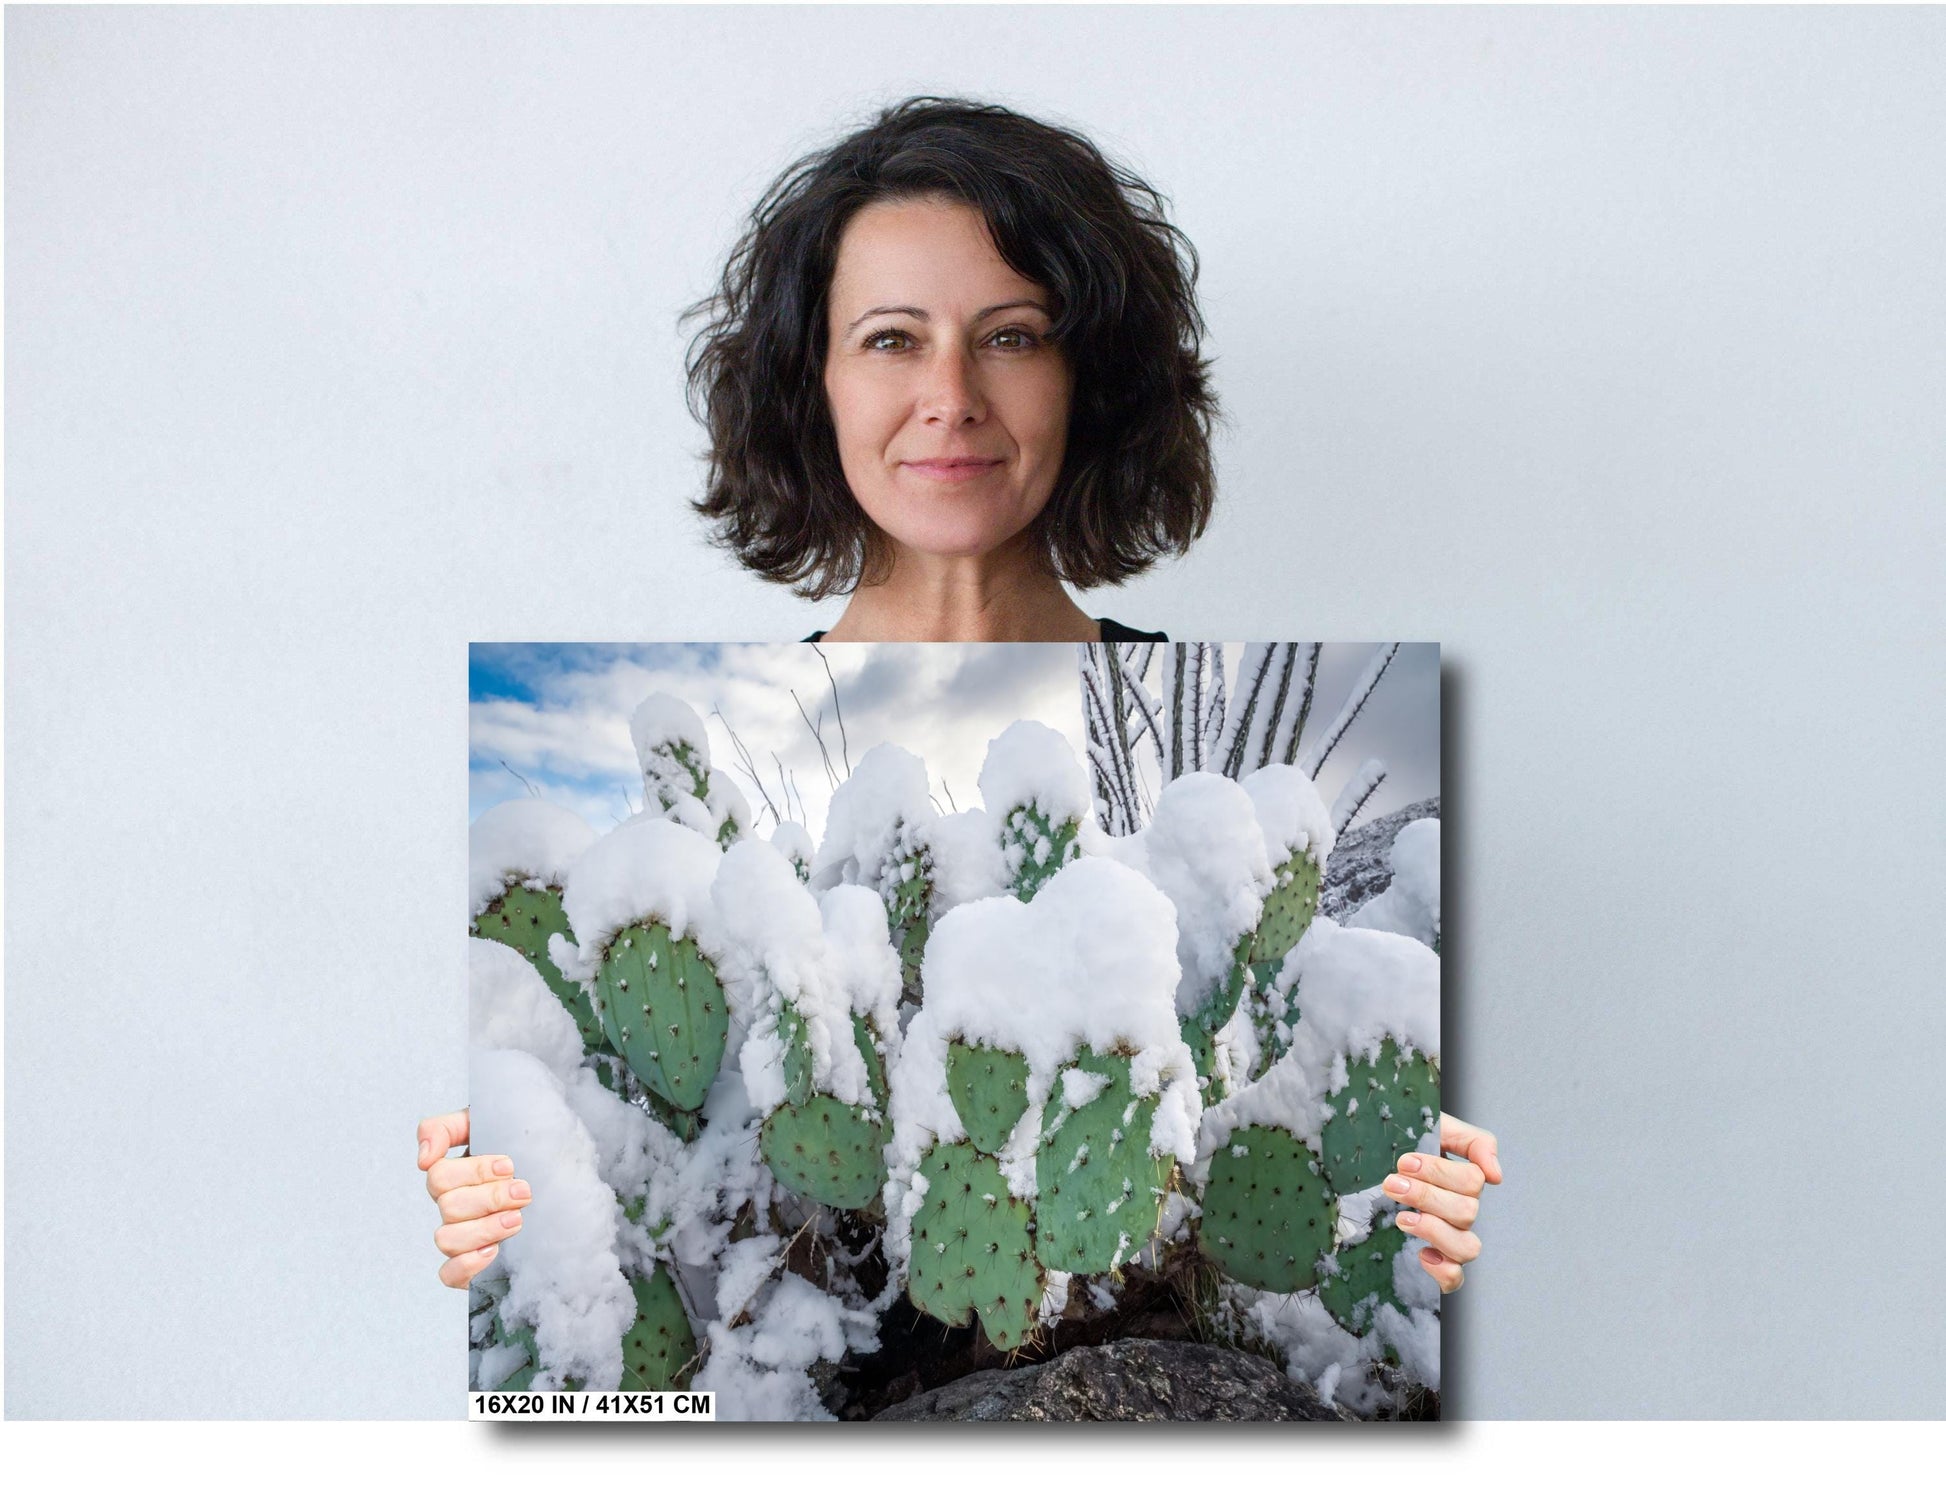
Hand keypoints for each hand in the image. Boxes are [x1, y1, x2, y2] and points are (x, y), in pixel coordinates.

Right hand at [418, 1109, 530, 1289]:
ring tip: (517, 1219)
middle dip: (490, 1198)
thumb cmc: (525, 1152)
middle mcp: (452, 1206)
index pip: (439, 1175)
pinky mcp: (469, 1266)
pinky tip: (492, 1251)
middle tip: (524, 1192)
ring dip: (484, 1228)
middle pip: (449, 1206)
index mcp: (454, 1175)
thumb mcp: (490, 1125)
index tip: (508, 1165)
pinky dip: (466, 1265)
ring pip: (447, 1239)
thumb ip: (446, 1128)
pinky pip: (448, 1274)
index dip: (474, 1171)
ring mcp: (460, 1236)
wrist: (563, 1183)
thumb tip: (424, 1157)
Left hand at [1382, 1112, 1500, 1294]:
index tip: (1404, 1162)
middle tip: (1392, 1183)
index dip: (1439, 1173)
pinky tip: (1422, 1255)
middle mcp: (1462, 1211)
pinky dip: (1443, 1271)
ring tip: (1402, 1219)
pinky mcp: (1437, 1261)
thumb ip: (1474, 1141)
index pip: (1472, 1182)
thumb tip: (1496, 1175)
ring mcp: (1452, 1238)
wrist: (1375, 1160)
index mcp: (1465, 1181)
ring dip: (1434, 1231)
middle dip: (1426, 1196)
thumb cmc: (1409, 1145)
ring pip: (1467, 1248)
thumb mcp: (1439, 1127)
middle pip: (1466, 1213)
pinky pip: (1454, 1279)